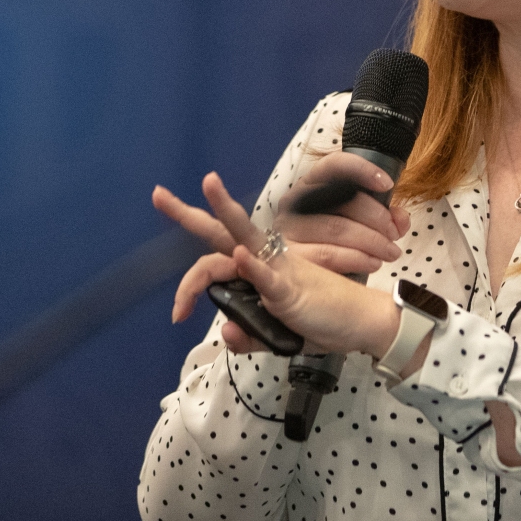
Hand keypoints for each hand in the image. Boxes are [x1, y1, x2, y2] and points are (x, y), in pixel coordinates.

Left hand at [153, 173, 398, 358]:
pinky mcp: (292, 290)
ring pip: (245, 238)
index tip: (176, 314)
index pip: (218, 259)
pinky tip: (240, 256)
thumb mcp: (279, 336)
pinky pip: (269, 277)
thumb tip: (224, 332)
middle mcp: (267, 261)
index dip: (190, 284)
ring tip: (209, 184)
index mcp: (262, 269)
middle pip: (223, 232)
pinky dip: (254, 268)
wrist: (363, 324)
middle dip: (188, 214)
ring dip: (226, 212)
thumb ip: (250, 335)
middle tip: (158, 194)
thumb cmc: (324, 323)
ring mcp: (280, 271)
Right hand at [276, 151, 412, 275]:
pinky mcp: (291, 257)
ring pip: (337, 228)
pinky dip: (357, 259)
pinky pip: (328, 255)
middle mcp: (295, 201)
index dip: (362, 170)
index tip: (388, 185)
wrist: (307, 277)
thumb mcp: (360, 221)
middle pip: (342, 200)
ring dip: (372, 241)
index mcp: (312, 183)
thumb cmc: (336, 242)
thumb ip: (384, 215)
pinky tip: (373, 263)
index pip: (334, 165)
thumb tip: (400, 219)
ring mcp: (289, 229)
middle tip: (394, 233)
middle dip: (377, 217)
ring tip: (391, 251)